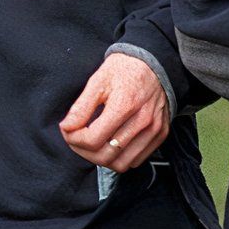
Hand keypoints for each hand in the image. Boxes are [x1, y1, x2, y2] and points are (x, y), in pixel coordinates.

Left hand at [59, 52, 169, 172]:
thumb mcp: (97, 80)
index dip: (74, 139)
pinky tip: (110, 143)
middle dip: (83, 152)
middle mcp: (142, 121)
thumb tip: (67, 127)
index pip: (93, 139)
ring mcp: (154, 130)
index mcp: (124, 105)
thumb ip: (81, 107)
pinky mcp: (160, 135)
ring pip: (122, 164)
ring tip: (91, 143)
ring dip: (101, 159)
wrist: (154, 64)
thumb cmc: (123, 69)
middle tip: (75, 138)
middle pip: (106, 156)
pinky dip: (120, 158)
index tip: (67, 130)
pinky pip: (137, 160)